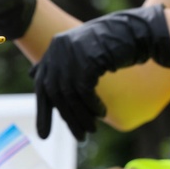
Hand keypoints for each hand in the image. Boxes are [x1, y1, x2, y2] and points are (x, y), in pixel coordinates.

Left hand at [29, 4, 169, 140]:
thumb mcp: (81, 52)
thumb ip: (59, 63)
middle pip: (55, 92)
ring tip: (91, 129)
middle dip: (67, 118)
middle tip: (80, 136)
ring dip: (81, 115)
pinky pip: (84, 89)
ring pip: (69, 93)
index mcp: (55, 48)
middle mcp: (59, 48)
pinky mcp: (88, 56)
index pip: (42, 85)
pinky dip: (92, 105)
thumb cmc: (111, 45)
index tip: (43, 136)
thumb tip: (33, 75)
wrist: (137, 32)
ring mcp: (73, 51)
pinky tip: (102, 113)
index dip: (43, 112)